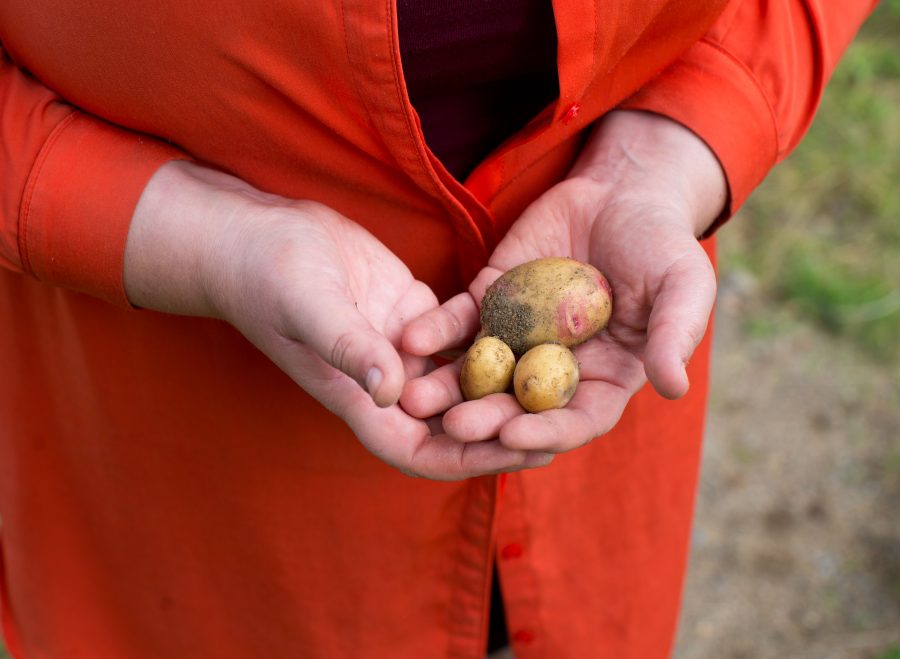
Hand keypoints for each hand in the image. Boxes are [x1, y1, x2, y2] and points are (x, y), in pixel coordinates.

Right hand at [124, 160, 550, 477]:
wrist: (260, 234)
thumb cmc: (270, 274)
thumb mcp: (309, 306)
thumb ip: (349, 347)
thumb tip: (393, 390)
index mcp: (361, 398)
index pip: (422, 450)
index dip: (473, 459)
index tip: (525, 453)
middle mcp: (389, 382)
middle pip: (455, 422)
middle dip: (505, 427)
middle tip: (566, 422)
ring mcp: (403, 347)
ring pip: (463, 381)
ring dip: (506, 385)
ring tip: (564, 382)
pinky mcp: (415, 313)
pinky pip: (462, 335)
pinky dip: (494, 339)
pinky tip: (538, 330)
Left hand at [401, 110, 726, 453]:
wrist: (621, 191)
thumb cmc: (662, 243)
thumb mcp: (682, 284)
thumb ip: (673, 334)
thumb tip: (672, 388)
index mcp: (604, 377)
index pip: (575, 418)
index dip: (545, 432)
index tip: (513, 437)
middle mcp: (556, 366)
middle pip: (517, 403)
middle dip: (485, 417)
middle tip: (452, 426)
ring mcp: (519, 335)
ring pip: (480, 370)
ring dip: (447, 386)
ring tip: (413, 398)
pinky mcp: (491, 299)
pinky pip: (459, 320)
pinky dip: (435, 330)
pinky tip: (411, 338)